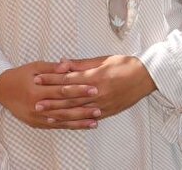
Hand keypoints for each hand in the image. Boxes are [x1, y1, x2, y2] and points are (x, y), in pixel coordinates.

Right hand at [0, 61, 100, 128]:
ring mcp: (36, 117)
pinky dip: (69, 126)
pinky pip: (56, 126)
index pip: (62, 90)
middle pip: (64, 107)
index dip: (78, 90)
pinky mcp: (36, 123)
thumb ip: (52, 68)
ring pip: (62, 120)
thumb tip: (68, 65)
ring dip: (79, 121)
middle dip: (83, 107)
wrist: (1, 90)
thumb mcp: (34, 67)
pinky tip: (81, 126)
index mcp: (37, 90)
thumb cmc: (20, 75)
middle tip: (99, 106)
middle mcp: (37, 106)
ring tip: (95, 120)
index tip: (93, 88)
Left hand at [33, 55, 156, 119]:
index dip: (51, 79)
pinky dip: (76, 120)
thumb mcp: (102, 59)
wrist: (145, 77)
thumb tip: (62, 62)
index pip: (67, 79)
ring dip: (60, 113)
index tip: (37, 79)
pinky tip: (66, 122)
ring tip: (46, 115)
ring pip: (77, 110)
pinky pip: (88, 117)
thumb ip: (80, 64)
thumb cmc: (124, 65)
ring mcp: (102, 104)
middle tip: (35, 102)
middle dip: (51, 100)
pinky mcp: (108, 111)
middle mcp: (97, 92)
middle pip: (69, 97)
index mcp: (95, 77)